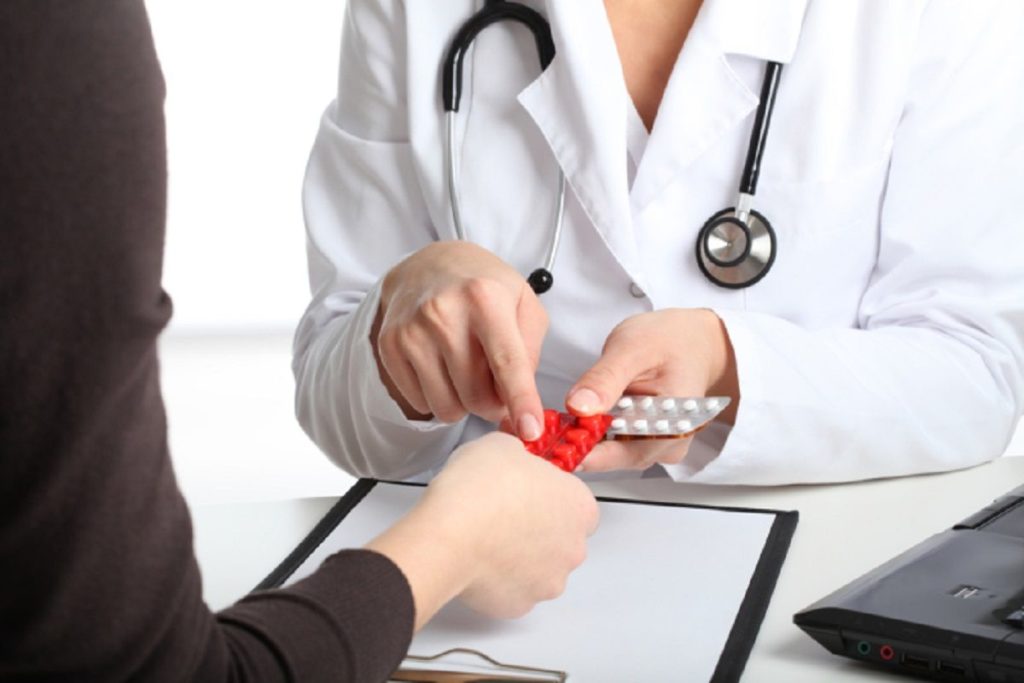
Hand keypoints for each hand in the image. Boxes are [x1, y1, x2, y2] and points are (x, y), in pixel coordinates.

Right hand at [366, 432, 598, 626]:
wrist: (449, 536)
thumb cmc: (477, 493)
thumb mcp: (501, 445)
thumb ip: (519, 453)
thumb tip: (513, 459)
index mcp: (579, 507)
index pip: (577, 502)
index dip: (550, 494)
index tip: (529, 490)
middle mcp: (573, 548)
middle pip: (562, 537)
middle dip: (537, 528)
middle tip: (504, 512)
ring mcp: (548, 581)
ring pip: (539, 567)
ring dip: (520, 555)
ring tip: (487, 537)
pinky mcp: (520, 605)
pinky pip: (514, 589)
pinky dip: (499, 578)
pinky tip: (479, 559)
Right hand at [372, 242, 547, 440]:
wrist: (429, 266)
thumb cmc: (484, 289)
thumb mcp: (524, 305)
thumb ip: (531, 353)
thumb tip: (518, 404)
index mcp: (486, 299)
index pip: (507, 362)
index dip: (521, 401)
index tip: (530, 431)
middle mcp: (445, 313)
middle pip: (477, 396)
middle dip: (492, 404)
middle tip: (494, 385)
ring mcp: (412, 331)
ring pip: (447, 407)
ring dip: (464, 403)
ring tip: (467, 373)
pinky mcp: (390, 346)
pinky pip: (421, 403)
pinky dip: (437, 396)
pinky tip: (441, 368)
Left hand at [564, 309, 737, 471]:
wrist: (692, 340)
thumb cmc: (671, 340)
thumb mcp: (634, 348)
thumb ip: (606, 377)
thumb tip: (579, 405)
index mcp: (673, 425)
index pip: (620, 451)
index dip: (580, 450)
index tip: (548, 441)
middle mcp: (667, 445)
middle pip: (612, 457)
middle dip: (575, 444)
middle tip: (543, 428)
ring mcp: (655, 446)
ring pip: (609, 453)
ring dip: (581, 439)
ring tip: (556, 421)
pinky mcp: (644, 441)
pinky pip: (612, 445)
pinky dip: (591, 433)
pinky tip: (575, 420)